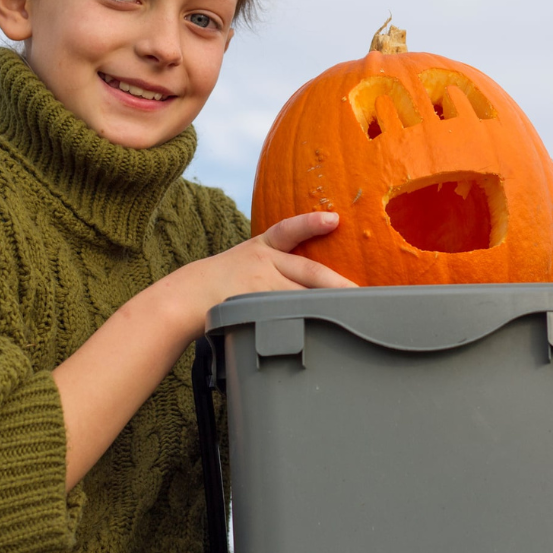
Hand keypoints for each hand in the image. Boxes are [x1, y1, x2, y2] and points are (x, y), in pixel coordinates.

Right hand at [190, 211, 356, 308]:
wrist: (190, 294)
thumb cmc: (227, 278)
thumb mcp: (250, 255)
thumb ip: (281, 259)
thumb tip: (320, 274)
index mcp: (263, 246)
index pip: (289, 230)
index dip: (311, 223)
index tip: (334, 219)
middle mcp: (263, 263)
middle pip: (308, 272)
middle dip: (336, 284)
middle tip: (362, 292)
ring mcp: (259, 288)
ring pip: (300, 297)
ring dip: (326, 306)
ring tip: (353, 314)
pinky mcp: (253, 309)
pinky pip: (284, 317)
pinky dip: (303, 323)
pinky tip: (321, 332)